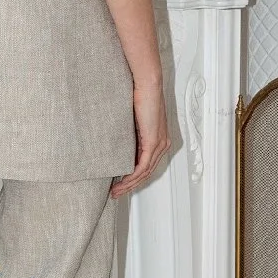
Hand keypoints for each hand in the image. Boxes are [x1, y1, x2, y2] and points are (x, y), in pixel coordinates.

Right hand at [110, 79, 170, 197]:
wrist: (146, 84)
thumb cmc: (139, 95)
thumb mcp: (133, 120)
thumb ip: (130, 134)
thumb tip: (117, 144)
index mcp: (160, 139)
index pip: (147, 165)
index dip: (133, 177)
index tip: (119, 184)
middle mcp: (163, 144)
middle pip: (146, 173)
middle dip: (130, 185)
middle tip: (116, 193)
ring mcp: (159, 145)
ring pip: (144, 173)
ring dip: (129, 184)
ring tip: (115, 191)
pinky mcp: (153, 143)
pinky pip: (143, 166)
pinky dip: (131, 176)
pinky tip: (121, 182)